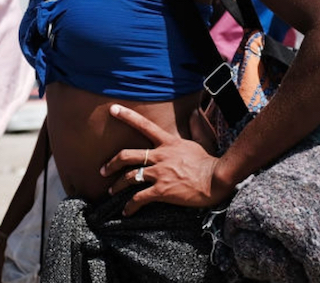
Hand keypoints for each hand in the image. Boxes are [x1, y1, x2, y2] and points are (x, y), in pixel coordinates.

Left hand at [101, 104, 232, 215]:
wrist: (216, 179)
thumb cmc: (209, 162)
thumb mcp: (201, 140)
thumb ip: (194, 128)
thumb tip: (194, 113)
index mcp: (168, 143)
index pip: (144, 125)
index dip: (127, 116)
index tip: (112, 109)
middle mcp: (160, 156)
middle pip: (127, 155)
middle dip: (111, 163)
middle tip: (103, 170)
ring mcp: (159, 174)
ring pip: (129, 178)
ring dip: (117, 186)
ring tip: (111, 191)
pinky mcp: (161, 191)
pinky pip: (139, 198)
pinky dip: (130, 206)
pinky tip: (126, 211)